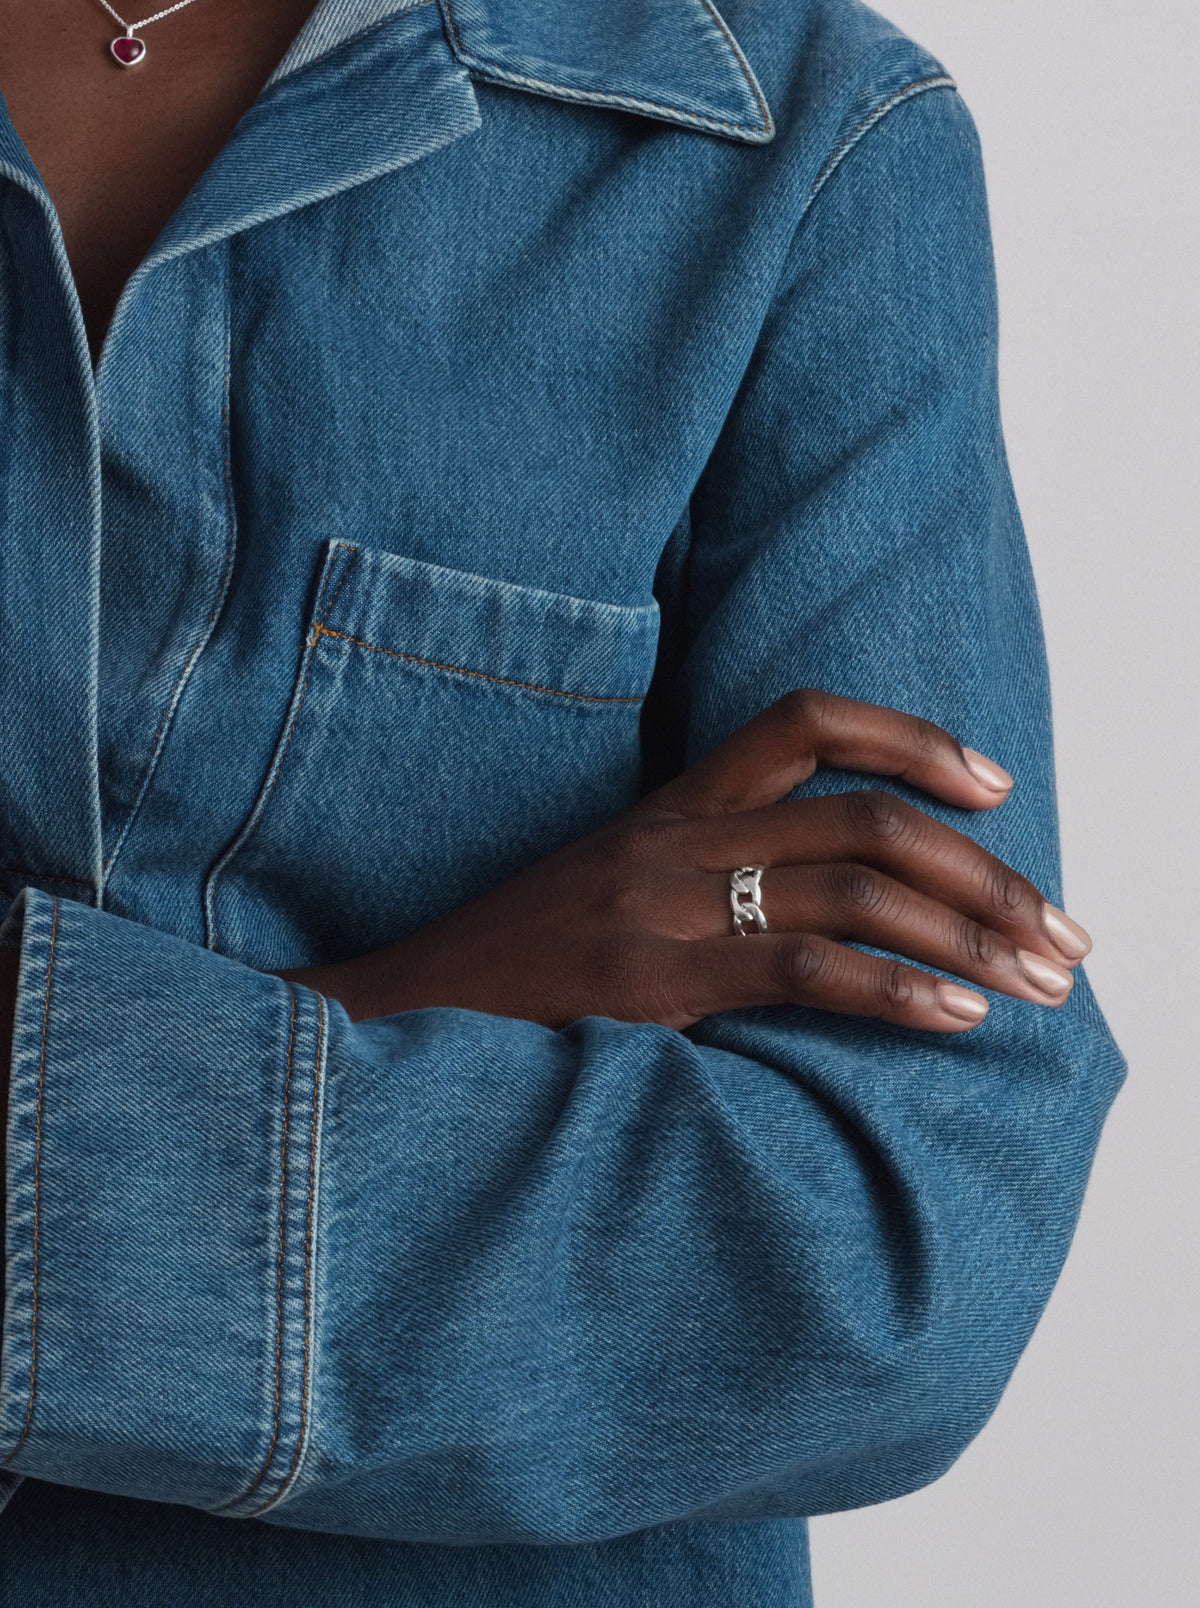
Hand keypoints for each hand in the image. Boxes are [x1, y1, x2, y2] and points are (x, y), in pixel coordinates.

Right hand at [282, 690, 1091, 1034]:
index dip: (914, 737)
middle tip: (1062, 926)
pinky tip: (957, 1019)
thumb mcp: (611, 885)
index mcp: (669, 801)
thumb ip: (704, 870)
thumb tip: (817, 903)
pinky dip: (899, 992)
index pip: (805, 720)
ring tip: (1041, 979)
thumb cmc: (519, 959)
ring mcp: (668, 906)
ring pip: (855, 890)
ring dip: (969, 934)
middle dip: (986, 870)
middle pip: (866, 817)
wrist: (405, 1009)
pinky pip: (807, 971)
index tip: (993, 783)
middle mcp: (678, 836)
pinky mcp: (658, 982)